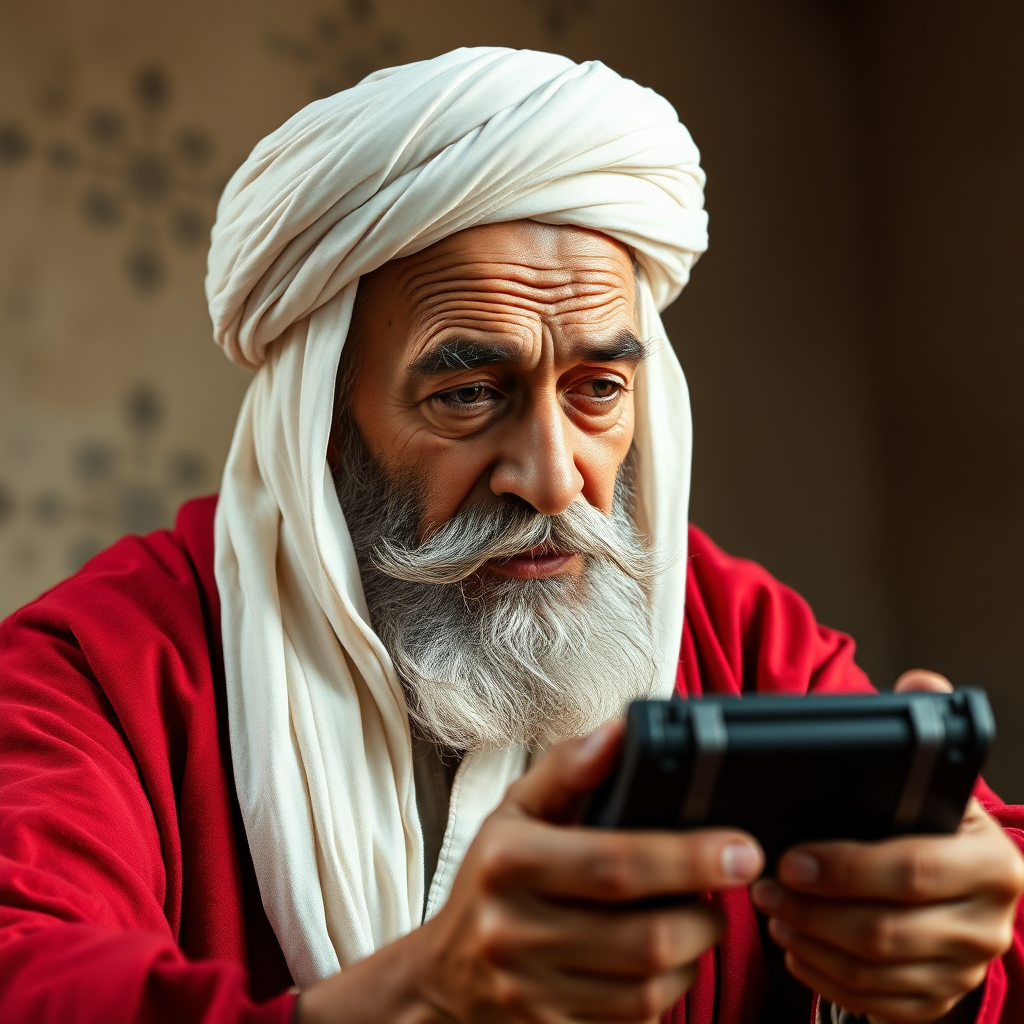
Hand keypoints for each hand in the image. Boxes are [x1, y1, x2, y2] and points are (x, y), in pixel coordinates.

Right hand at [299, 720, 764, 1023]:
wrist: (446, 973)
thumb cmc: (491, 877)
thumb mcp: (516, 808)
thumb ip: (568, 766)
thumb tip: (620, 732)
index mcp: (511, 862)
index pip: (616, 864)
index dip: (688, 858)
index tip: (741, 849)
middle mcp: (516, 931)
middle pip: (645, 936)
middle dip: (706, 913)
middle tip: (724, 884)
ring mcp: (534, 991)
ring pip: (649, 987)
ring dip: (694, 952)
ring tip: (697, 917)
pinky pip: (635, 1020)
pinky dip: (667, 989)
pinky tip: (665, 957)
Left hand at [750, 671, 1023, 1023]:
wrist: (970, 895)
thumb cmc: (934, 828)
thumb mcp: (937, 781)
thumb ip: (927, 729)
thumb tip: (920, 683)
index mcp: (989, 861)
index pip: (911, 869)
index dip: (845, 866)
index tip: (789, 857)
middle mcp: (987, 921)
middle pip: (885, 928)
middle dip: (811, 908)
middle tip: (762, 884)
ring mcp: (964, 968)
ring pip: (872, 970)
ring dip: (808, 941)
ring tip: (769, 909)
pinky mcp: (938, 1000)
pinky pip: (873, 1001)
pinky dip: (823, 975)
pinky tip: (793, 946)